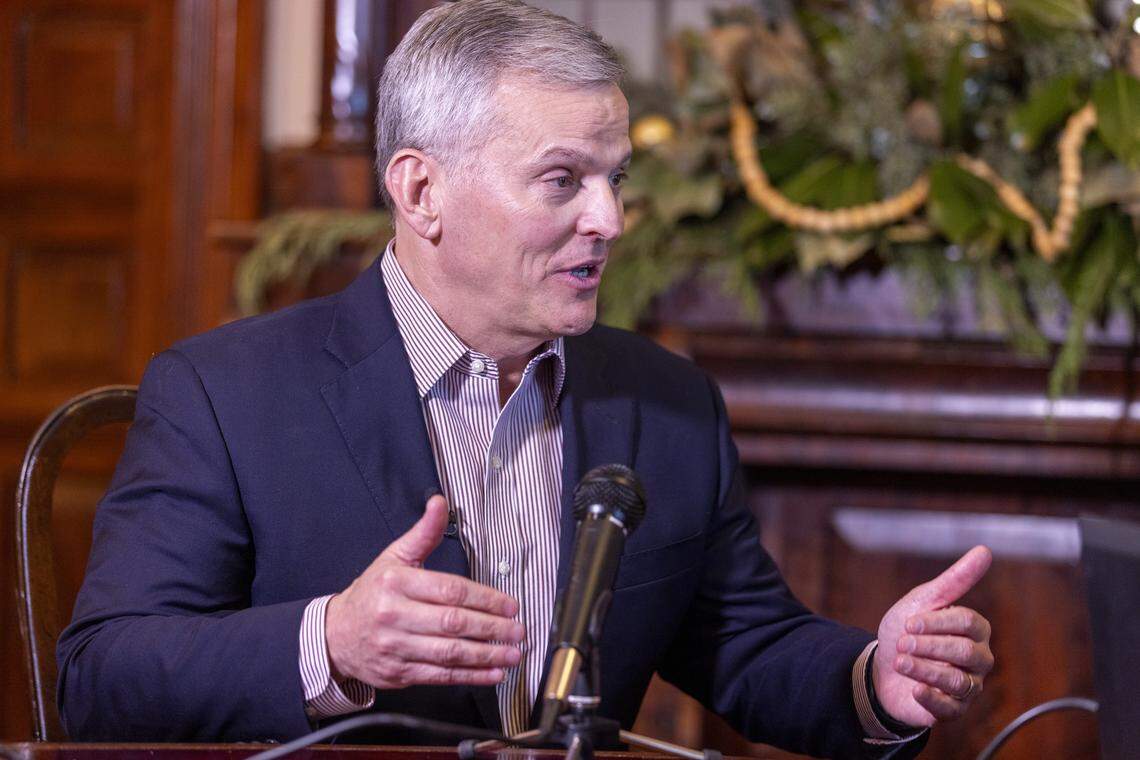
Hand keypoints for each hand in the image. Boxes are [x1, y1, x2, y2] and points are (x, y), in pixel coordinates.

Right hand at [326, 494, 523, 687]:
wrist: (336, 635)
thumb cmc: (372, 593)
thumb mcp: (394, 557)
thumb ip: (423, 533)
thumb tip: (439, 502)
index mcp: (396, 584)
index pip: (449, 591)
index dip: (485, 599)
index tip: (509, 605)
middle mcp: (394, 615)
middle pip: (452, 623)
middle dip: (491, 628)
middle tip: (517, 629)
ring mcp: (396, 647)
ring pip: (449, 652)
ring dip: (486, 655)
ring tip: (511, 654)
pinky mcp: (399, 672)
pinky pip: (440, 675)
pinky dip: (470, 676)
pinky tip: (491, 673)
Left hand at [873, 545, 994, 727]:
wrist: (882, 666)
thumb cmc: (907, 630)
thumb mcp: (924, 600)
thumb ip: (954, 580)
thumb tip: (985, 551)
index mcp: (975, 630)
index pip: (967, 622)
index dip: (935, 622)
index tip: (909, 621)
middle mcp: (979, 659)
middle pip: (964, 652)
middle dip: (928, 646)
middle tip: (903, 643)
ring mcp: (968, 686)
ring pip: (957, 681)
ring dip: (923, 669)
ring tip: (900, 661)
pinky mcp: (953, 710)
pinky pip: (950, 708)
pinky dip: (929, 697)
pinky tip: (913, 687)